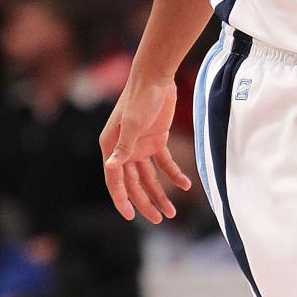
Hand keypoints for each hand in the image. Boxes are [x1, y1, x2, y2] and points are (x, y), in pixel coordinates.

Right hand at [99, 76, 190, 222]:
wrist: (156, 77)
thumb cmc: (140, 98)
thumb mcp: (133, 124)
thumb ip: (124, 147)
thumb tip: (112, 167)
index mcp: (111, 147)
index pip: (115, 180)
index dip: (122, 199)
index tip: (130, 217)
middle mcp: (124, 149)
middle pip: (134, 183)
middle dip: (145, 202)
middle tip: (159, 219)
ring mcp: (141, 146)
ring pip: (150, 177)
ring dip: (160, 194)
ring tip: (171, 212)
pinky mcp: (157, 140)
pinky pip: (165, 163)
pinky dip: (174, 175)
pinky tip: (185, 186)